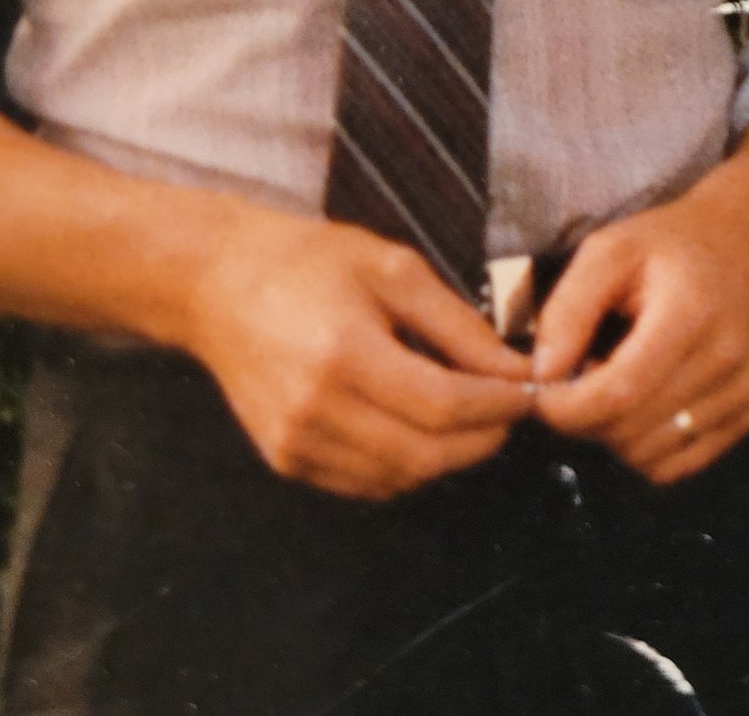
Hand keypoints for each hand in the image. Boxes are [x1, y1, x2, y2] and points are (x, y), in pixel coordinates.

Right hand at [180, 206, 534, 499]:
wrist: (218, 285)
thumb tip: (515, 369)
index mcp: (344, 354)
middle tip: (510, 409)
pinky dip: (406, 466)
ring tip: (472, 418)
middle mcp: (315, 411)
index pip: (443, 406)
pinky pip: (365, 483)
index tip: (530, 390)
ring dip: (449, 457)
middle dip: (483, 438)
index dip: (498, 406)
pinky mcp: (285, 461)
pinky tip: (421, 430)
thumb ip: (459, 325)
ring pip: (399, 478)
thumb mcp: (394, 270)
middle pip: (425, 454)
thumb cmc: (309, 263)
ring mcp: (295, 444)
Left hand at [526, 179, 748, 484]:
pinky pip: (676, 466)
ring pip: (650, 457)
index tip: (544, 389)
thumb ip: (569, 308)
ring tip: (612, 387)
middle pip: (630, 431)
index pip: (618, 394)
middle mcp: (723, 363)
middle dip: (583, 420)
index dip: (566, 407)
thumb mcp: (610, 251)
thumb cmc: (671, 244)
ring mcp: (740, 395)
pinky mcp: (744, 417)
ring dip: (613, 436)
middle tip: (576, 381)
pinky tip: (641, 405)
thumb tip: (543, 374)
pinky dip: (644, 450)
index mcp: (688, 316)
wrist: (748, 246)